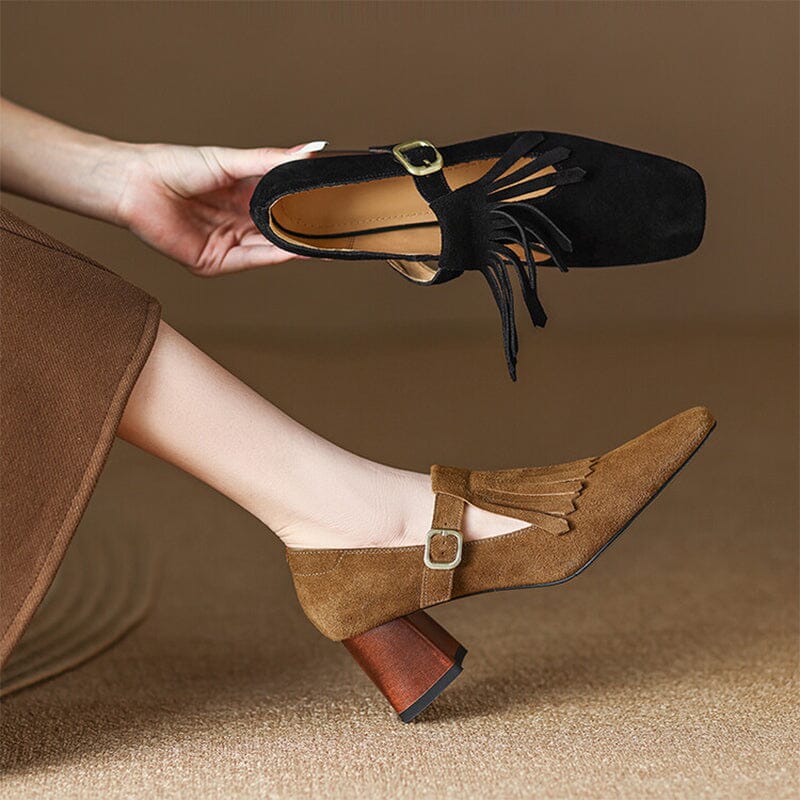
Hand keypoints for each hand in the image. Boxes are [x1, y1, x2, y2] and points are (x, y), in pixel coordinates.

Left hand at [116, 140, 325, 275]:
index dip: (308, 207)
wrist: (137, 184)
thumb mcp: (232, 161)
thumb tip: (310, 150)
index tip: (336, 205)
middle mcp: (237, 222)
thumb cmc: (174, 167)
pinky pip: (252, 259)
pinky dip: (276, 255)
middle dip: (307, 231)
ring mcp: (228, 244)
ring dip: (297, 246)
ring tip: (326, 241)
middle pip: (280, 230)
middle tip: (339, 227)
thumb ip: (272, 161)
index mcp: (242, 197)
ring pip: (270, 248)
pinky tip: (297, 250)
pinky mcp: (215, 262)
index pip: (284, 206)